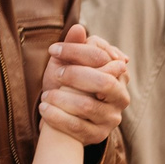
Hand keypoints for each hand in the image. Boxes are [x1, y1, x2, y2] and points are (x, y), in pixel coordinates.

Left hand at [37, 24, 128, 145]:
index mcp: (118, 74)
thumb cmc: (67, 86)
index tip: (53, 50)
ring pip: (88, 106)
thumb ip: (74, 46)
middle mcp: (121, 96)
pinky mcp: (99, 135)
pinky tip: (43, 109)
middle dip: (74, 76)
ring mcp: (112, 117)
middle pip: (103, 83)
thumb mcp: (68, 64)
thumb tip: (78, 28)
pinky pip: (77, 126)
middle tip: (56, 74)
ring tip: (44, 96)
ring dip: (61, 99)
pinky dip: (57, 116)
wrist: (63, 118)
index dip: (76, 51)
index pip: (101, 57)